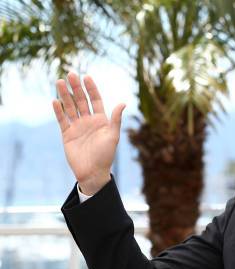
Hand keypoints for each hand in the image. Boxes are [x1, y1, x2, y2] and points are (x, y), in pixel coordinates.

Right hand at [52, 72, 124, 194]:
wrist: (93, 172)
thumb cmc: (106, 155)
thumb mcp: (113, 136)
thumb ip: (115, 119)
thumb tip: (123, 102)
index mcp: (101, 120)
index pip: (95, 100)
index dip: (91, 88)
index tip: (86, 77)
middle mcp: (89, 121)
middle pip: (81, 100)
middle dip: (76, 88)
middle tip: (71, 74)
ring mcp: (77, 127)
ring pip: (70, 107)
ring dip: (65, 95)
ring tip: (60, 82)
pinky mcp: (67, 134)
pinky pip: (62, 120)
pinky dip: (58, 111)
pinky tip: (55, 101)